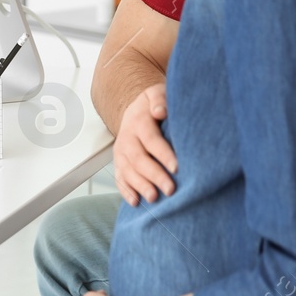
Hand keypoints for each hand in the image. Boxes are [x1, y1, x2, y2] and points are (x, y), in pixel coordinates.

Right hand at [114, 83, 175, 205]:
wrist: (137, 110)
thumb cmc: (155, 105)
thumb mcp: (157, 94)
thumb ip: (160, 99)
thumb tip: (160, 111)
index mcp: (139, 121)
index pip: (150, 139)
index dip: (162, 153)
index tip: (177, 167)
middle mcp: (127, 137)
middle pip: (138, 158)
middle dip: (154, 175)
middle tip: (170, 189)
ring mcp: (121, 151)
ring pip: (127, 170)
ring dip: (140, 186)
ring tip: (154, 198)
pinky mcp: (119, 163)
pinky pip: (119, 178)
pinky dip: (126, 191)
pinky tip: (136, 202)